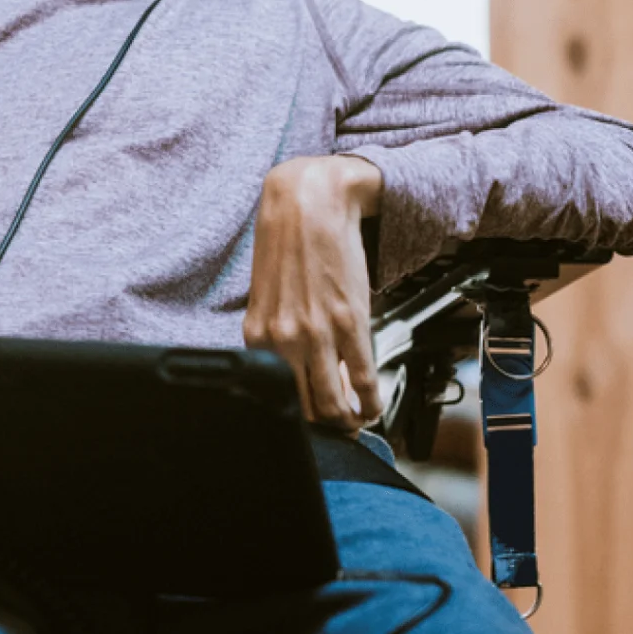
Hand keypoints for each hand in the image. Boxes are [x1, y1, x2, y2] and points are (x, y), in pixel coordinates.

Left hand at [243, 155, 384, 432]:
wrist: (309, 203)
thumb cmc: (287, 244)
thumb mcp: (269, 297)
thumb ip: (277, 336)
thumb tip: (296, 371)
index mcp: (259, 336)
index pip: (273, 398)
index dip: (295, 418)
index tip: (310, 425)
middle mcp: (283, 341)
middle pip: (304, 410)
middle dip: (324, 427)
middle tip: (339, 430)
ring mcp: (317, 335)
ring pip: (333, 404)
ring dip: (349, 421)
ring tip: (358, 420)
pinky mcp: (350, 323)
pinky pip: (364, 379)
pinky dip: (371, 402)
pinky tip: (373, 406)